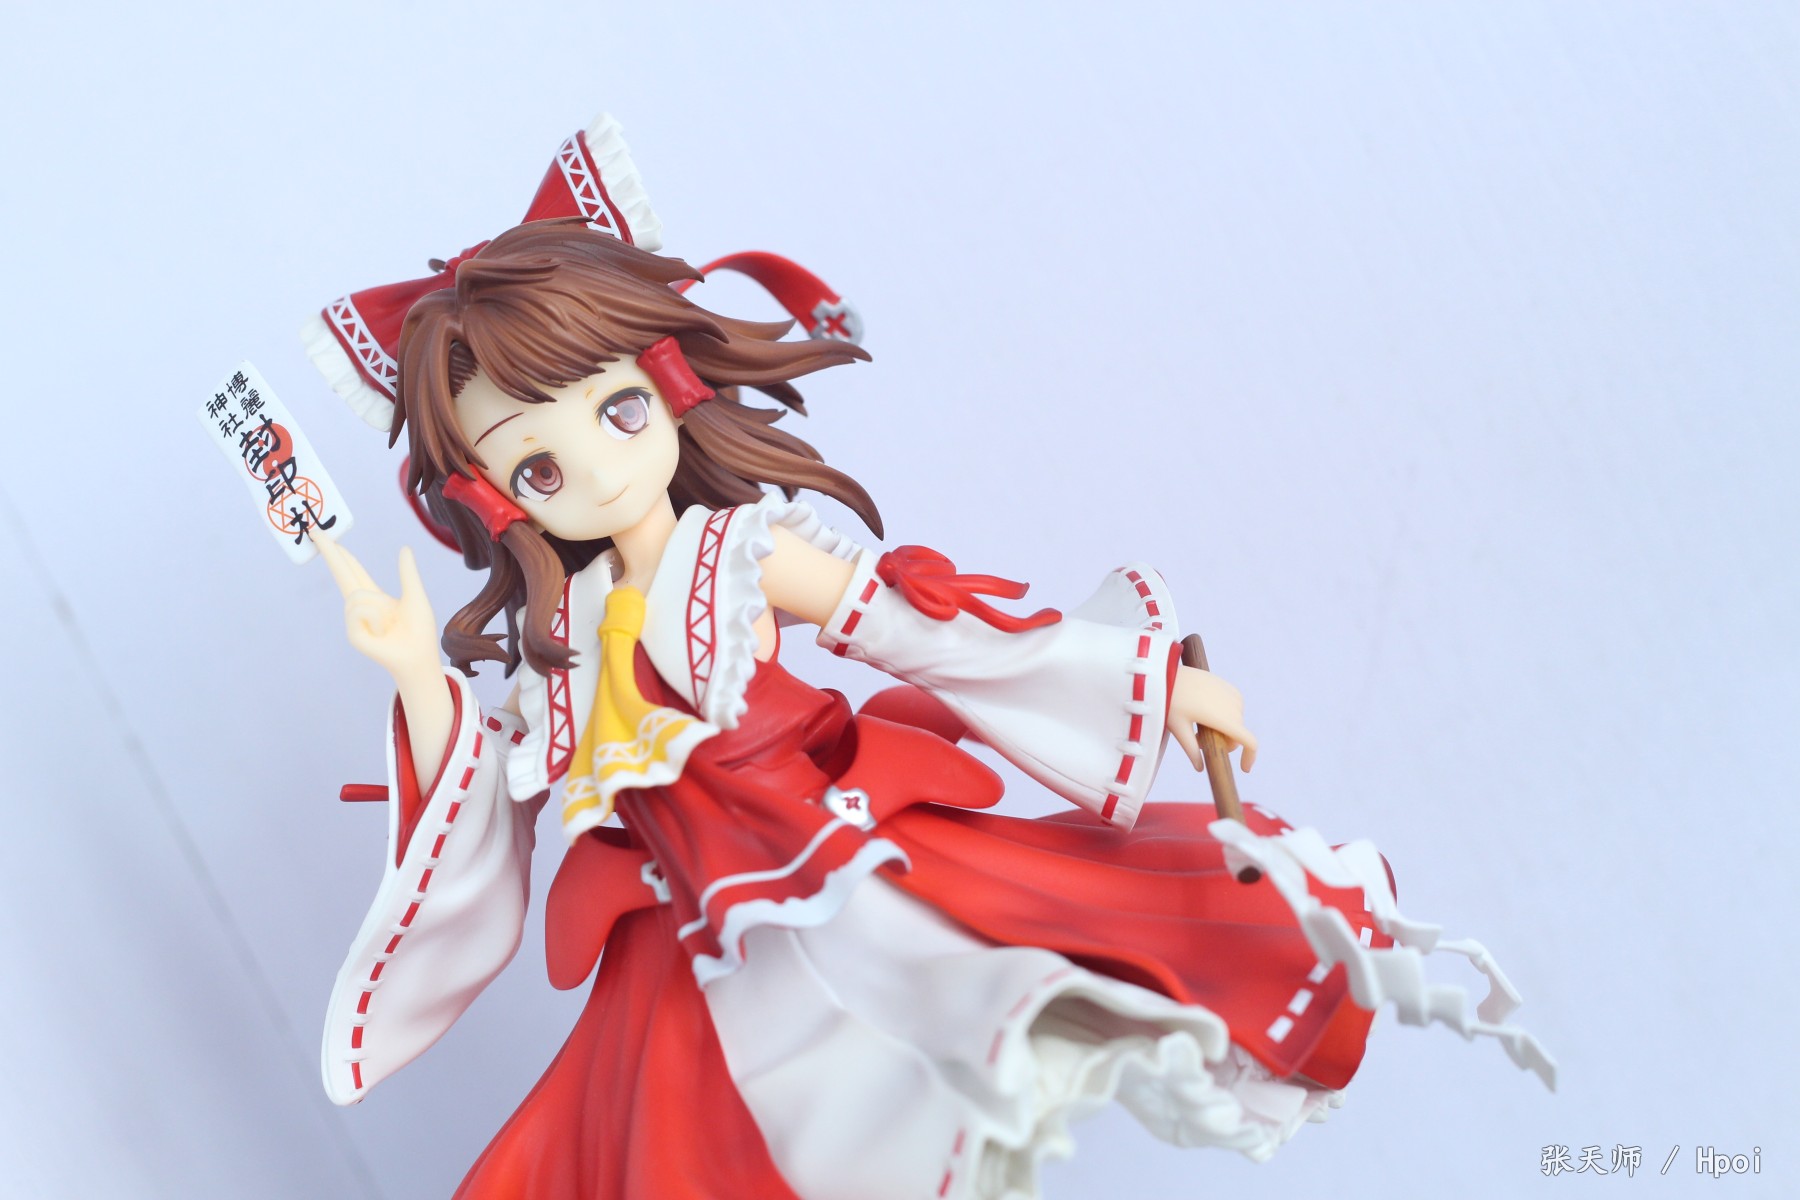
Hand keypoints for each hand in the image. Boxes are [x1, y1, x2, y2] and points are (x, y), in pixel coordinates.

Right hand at [313, 531, 440, 686]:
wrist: (420, 656)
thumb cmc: (420, 630)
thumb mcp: (415, 595)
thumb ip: (407, 573)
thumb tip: (405, 549)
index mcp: (374, 597)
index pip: (353, 571)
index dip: (341, 555)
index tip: (328, 539)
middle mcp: (360, 607)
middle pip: (342, 574)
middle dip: (330, 553)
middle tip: (315, 530)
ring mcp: (354, 622)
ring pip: (358, 595)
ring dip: (377, 607)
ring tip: (389, 624)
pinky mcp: (353, 634)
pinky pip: (359, 611)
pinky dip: (375, 619)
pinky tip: (381, 633)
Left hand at [1166, 665, 1257, 773]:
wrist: (1167, 672)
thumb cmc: (1171, 702)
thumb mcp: (1178, 729)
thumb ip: (1191, 750)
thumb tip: (1200, 768)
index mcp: (1224, 719)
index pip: (1250, 742)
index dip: (1250, 757)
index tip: (1244, 769)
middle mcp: (1234, 706)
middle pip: (1238, 734)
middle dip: (1224, 742)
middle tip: (1199, 740)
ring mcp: (1233, 694)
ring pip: (1236, 721)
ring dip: (1224, 728)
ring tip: (1199, 724)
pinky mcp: (1229, 686)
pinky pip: (1233, 708)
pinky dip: (1224, 715)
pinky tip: (1205, 711)